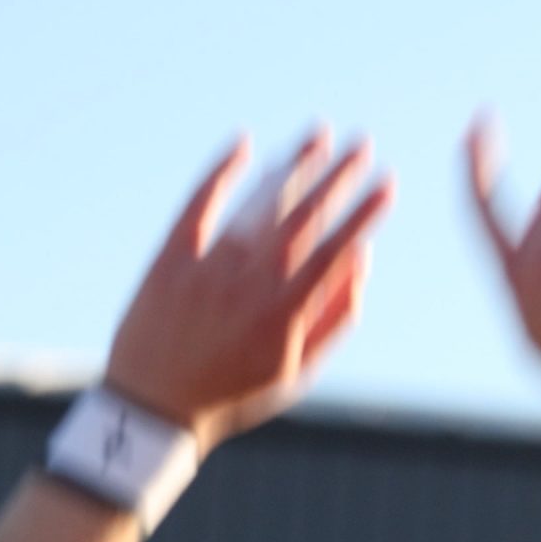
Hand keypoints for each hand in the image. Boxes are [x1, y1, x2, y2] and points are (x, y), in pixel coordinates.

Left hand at [105, 129, 392, 449]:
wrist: (151, 407)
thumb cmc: (234, 393)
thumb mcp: (299, 370)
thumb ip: (337, 316)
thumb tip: (361, 257)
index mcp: (284, 314)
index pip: (334, 249)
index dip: (365, 212)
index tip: (389, 181)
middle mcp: (247, 285)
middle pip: (301, 217)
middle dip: (337, 176)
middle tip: (363, 143)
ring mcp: (206, 269)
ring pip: (256, 206)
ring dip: (291, 166)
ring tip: (319, 134)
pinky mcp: (169, 259)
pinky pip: (198, 206)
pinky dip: (220, 173)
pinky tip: (245, 144)